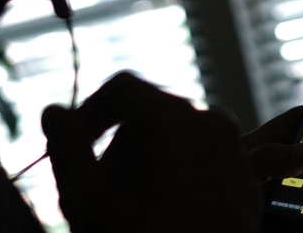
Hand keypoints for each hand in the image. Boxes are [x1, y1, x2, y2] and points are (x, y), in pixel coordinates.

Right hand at [42, 72, 261, 232]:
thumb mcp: (84, 197)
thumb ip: (64, 145)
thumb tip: (53, 112)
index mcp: (169, 115)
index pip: (122, 88)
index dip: (90, 112)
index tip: (74, 145)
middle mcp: (209, 121)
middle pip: (152, 112)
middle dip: (121, 140)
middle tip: (99, 187)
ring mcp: (235, 149)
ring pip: (181, 136)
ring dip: (151, 158)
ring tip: (132, 205)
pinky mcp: (249, 178)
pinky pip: (208, 160)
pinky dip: (183, 175)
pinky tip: (167, 213)